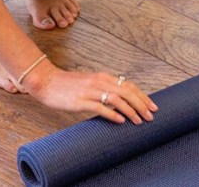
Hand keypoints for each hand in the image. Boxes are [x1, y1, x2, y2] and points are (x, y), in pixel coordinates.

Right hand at [27, 63, 157, 124]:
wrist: (46, 82)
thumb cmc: (67, 85)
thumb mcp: (89, 84)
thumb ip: (103, 89)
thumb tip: (119, 102)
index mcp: (103, 77)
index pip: (129, 85)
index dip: (142, 96)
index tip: (152, 106)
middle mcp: (99, 82)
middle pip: (127, 92)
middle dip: (141, 104)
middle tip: (151, 116)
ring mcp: (90, 91)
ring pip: (117, 99)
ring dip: (131, 110)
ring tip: (139, 121)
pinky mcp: (80, 101)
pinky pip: (100, 107)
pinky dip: (113, 114)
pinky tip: (121, 121)